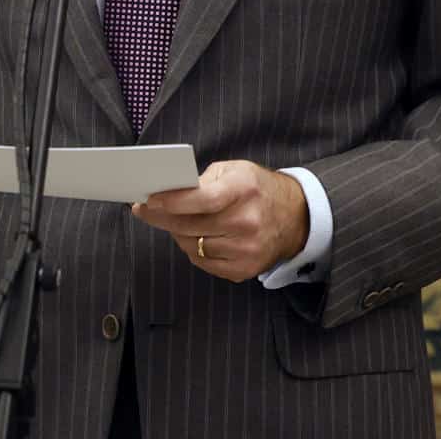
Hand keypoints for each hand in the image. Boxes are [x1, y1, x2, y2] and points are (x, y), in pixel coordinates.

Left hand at [131, 160, 310, 282]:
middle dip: (162, 217)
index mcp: (244, 190)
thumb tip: (168, 191)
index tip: (147, 201)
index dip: (171, 202)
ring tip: (174, 221)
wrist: (295, 217)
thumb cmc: (256, 189)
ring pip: (192, 246)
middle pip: (191, 225)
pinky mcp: (245, 269)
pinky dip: (193, 249)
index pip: (202, 200)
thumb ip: (203, 179)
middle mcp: (247, 221)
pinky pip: (203, 262)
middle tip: (145, 210)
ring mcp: (247, 249)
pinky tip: (193, 237)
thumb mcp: (234, 170)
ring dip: (177, 233)